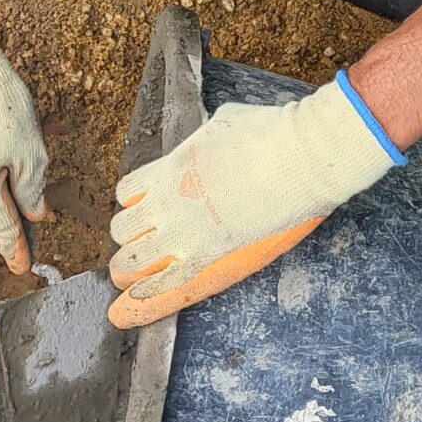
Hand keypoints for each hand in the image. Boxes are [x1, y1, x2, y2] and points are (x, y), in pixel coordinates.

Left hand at [106, 75, 399, 328]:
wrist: (298, 158)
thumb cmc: (268, 133)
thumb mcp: (223, 123)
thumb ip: (205, 140)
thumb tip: (212, 139)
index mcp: (169, 167)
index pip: (127, 192)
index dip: (133, 201)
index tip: (145, 206)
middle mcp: (166, 201)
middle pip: (123, 228)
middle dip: (130, 235)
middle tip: (144, 240)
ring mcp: (184, 231)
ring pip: (131, 260)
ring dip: (130, 265)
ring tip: (133, 271)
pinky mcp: (207, 254)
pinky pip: (165, 282)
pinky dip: (148, 293)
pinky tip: (137, 298)